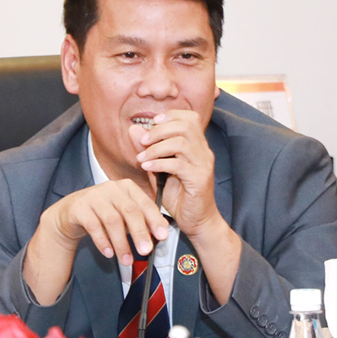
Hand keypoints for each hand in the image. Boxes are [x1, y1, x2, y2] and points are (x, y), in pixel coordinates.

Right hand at [42, 180, 169, 265]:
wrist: (71, 212)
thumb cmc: (103, 213)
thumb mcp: (124, 214)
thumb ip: (143, 221)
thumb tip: (162, 232)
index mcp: (127, 187)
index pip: (145, 203)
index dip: (155, 220)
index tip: (163, 236)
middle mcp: (111, 188)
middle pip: (130, 211)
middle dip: (139, 232)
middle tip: (146, 251)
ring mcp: (94, 196)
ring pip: (112, 220)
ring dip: (121, 243)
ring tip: (126, 260)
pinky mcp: (79, 207)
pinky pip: (93, 226)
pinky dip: (103, 242)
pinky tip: (109, 253)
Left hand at [128, 111, 218, 237]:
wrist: (197, 221)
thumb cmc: (179, 196)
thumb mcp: (159, 169)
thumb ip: (148, 149)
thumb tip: (133, 129)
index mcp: (196, 146)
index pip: (189, 118)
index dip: (170, 116)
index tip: (152, 123)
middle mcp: (203, 152)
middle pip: (185, 125)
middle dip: (160, 130)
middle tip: (143, 141)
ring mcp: (203, 165)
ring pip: (181, 142)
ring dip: (157, 147)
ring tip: (142, 157)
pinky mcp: (199, 179)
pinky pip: (178, 165)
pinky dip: (159, 163)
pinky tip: (147, 167)